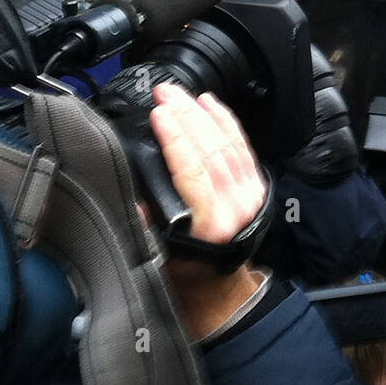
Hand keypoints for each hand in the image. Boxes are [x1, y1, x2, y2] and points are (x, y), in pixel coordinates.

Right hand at [148, 84, 266, 337]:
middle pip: (211, 150)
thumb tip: (130, 189)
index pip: (193, 171)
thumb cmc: (184, 275)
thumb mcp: (155, 257)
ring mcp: (249, 196)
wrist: (220, 292)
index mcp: (210, 226)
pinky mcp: (255, 187)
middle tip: (164, 93)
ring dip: (203, 114)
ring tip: (181, 94)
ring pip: (227, 144)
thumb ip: (143, 224)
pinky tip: (210, 103)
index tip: (158, 114)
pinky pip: (241, 147)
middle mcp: (235, 208)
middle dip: (187, 116)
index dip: (176, 139)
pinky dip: (226, 122)